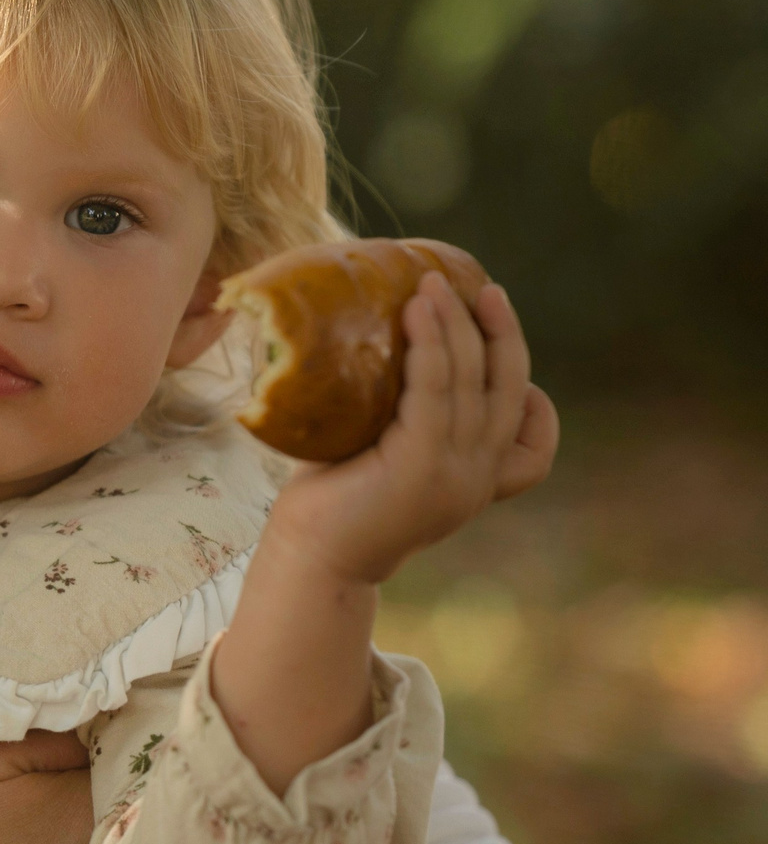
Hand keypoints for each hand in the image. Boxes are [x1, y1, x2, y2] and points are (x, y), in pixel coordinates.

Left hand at [267, 276, 553, 586]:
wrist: (312, 559)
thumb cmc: (337, 501)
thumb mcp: (391, 456)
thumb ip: (410, 419)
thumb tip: (386, 348)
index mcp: (480, 479)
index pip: (531, 428)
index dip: (522, 376)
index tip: (498, 333)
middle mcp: (478, 477)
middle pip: (508, 389)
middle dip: (501, 332)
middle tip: (482, 289)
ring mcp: (455, 473)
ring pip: (473, 383)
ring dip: (457, 326)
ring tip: (433, 285)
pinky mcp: (421, 465)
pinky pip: (435, 393)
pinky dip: (430, 347)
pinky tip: (415, 314)